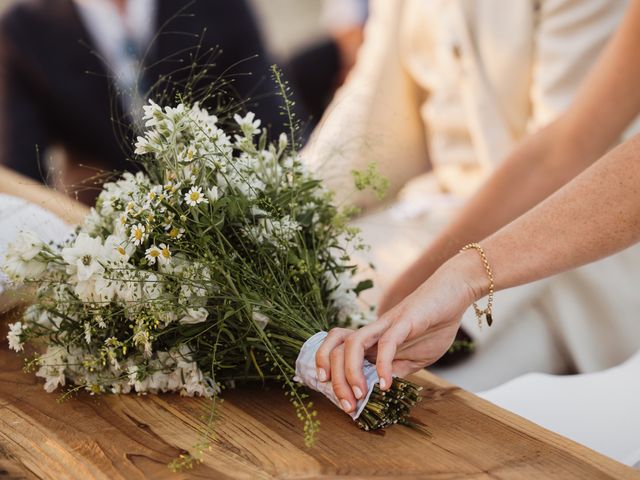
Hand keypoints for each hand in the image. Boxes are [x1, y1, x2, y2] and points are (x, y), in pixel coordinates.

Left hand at [316, 252, 484, 412]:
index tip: (341, 402)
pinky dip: (383, 364)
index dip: (332, 376)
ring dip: (350, 372)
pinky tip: (386, 384)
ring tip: (360, 395)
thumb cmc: (434, 323)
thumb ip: (398, 371)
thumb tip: (382, 390)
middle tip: (348, 406)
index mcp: (373, 340)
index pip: (338, 353)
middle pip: (337, 349)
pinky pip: (386, 343)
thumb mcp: (415, 358)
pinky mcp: (404, 321)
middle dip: (336, 381)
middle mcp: (373, 331)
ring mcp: (386, 324)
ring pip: (352, 344)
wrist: (454, 293)